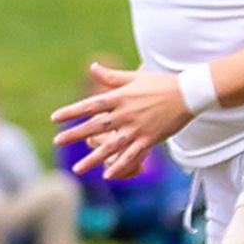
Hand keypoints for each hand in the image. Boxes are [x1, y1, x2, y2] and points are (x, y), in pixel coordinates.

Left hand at [53, 60, 189, 179]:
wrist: (189, 93)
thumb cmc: (161, 83)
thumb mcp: (134, 77)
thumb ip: (111, 76)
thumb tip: (92, 67)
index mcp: (120, 98)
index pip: (90, 105)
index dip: (71, 111)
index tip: (54, 118)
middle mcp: (125, 114)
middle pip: (95, 126)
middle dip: (75, 134)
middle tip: (56, 142)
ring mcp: (137, 128)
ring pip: (111, 146)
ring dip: (92, 159)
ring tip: (76, 169)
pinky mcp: (150, 139)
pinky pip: (133, 156)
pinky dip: (120, 166)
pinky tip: (108, 176)